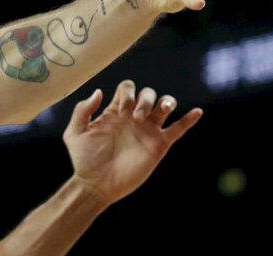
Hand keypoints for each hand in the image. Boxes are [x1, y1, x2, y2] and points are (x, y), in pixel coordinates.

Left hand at [64, 80, 201, 205]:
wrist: (96, 185)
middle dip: (145, 98)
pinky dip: (189, 120)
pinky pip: (178, 129)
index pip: (127, 89)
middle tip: (137, 116)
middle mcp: (133, 118)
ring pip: (164, 106)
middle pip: (148, 93)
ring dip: (165, 102)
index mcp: (115, 112)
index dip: (127, 92)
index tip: (121, 110)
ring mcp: (147, 131)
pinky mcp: (159, 145)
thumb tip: (99, 91)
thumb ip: (82, 110)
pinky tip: (198, 112)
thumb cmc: (83, 160)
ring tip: (162, 109)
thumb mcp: (74, 133)